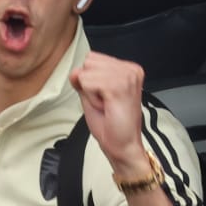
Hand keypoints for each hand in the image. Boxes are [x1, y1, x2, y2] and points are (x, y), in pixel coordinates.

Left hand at [69, 52, 151, 183]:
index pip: (93, 58)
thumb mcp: (91, 96)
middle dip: (90, 85)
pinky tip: (106, 107)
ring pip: (86, 73)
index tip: (105, 97)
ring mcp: (126, 77)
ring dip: (91, 94)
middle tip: (105, 103)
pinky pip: (87, 83)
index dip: (91, 80)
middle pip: (89, 62)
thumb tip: (75, 71)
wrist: (123, 146)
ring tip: (106, 106)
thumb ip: (82, 80)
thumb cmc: (112, 125)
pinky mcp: (119, 86)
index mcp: (127, 69)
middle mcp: (130, 69)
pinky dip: (91, 99)